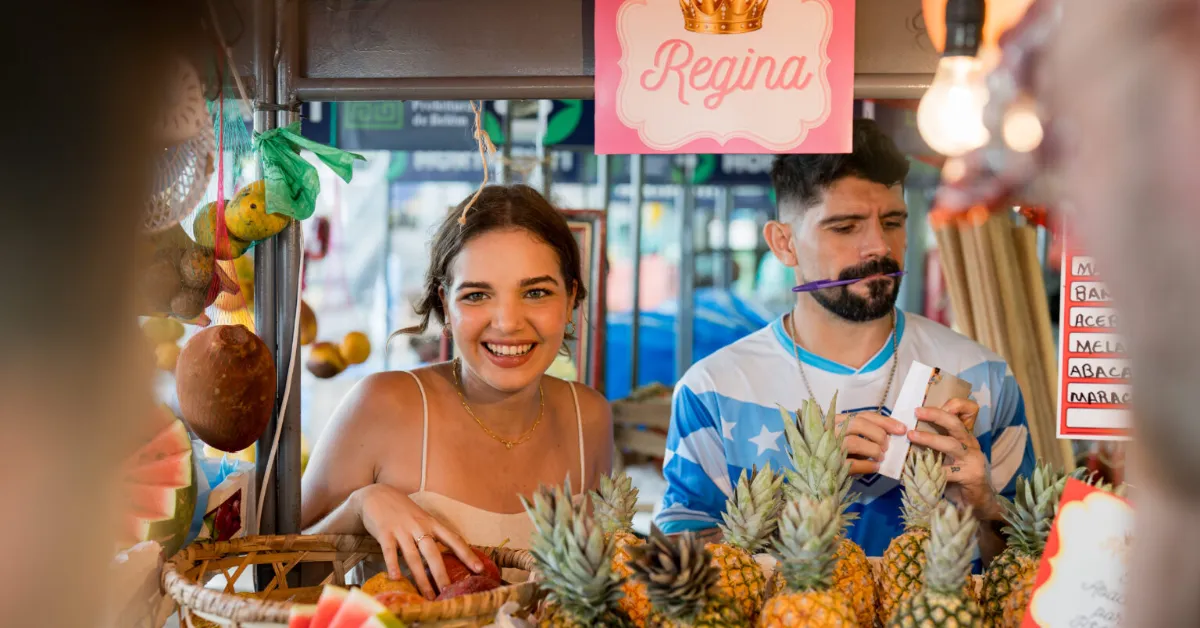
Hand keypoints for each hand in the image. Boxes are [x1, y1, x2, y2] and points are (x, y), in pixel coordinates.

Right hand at [354, 484, 481, 598]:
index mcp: (432, 523)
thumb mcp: (422, 518)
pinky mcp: (384, 532)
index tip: (479, 569)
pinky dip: (392, 564)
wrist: (376, 494)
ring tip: (428, 595)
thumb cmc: (402, 510)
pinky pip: (389, 551)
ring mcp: (402, 530)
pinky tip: (396, 578)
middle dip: (442, 574)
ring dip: (421, 578)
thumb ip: (432, 534)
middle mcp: (419, 527)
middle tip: (449, 592)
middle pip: (433, 553)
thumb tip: (448, 554)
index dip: (467, 554)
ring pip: (413, 556)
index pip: (453, 539)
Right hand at [835, 410, 908, 475]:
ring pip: (854, 442)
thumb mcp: (851, 438)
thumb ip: (866, 433)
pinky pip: (852, 463)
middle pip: (857, 424)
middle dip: (878, 435)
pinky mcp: (830, 464)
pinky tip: (875, 467)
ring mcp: (829, 447)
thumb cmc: (840, 452)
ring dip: (873, 450)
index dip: (885, 421)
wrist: (819, 473)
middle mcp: (830, 431)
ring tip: (880, 457)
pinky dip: (867, 465)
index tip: (901, 429)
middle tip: (887, 447)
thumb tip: (891, 434)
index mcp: (837, 421)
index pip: (864, 415)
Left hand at [908, 399, 1000, 519]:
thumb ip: (938, 439)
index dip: (955, 404)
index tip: (935, 402)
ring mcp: (972, 459)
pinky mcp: (970, 475)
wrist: (976, 500)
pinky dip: (929, 471)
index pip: (969, 410)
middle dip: (936, 415)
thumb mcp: (949, 452)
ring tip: (911, 436)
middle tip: (916, 412)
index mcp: (965, 434)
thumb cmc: (958, 473)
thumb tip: (910, 428)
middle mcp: (970, 443)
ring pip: (950, 444)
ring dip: (929, 439)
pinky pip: (947, 472)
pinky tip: (913, 472)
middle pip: (956, 423)